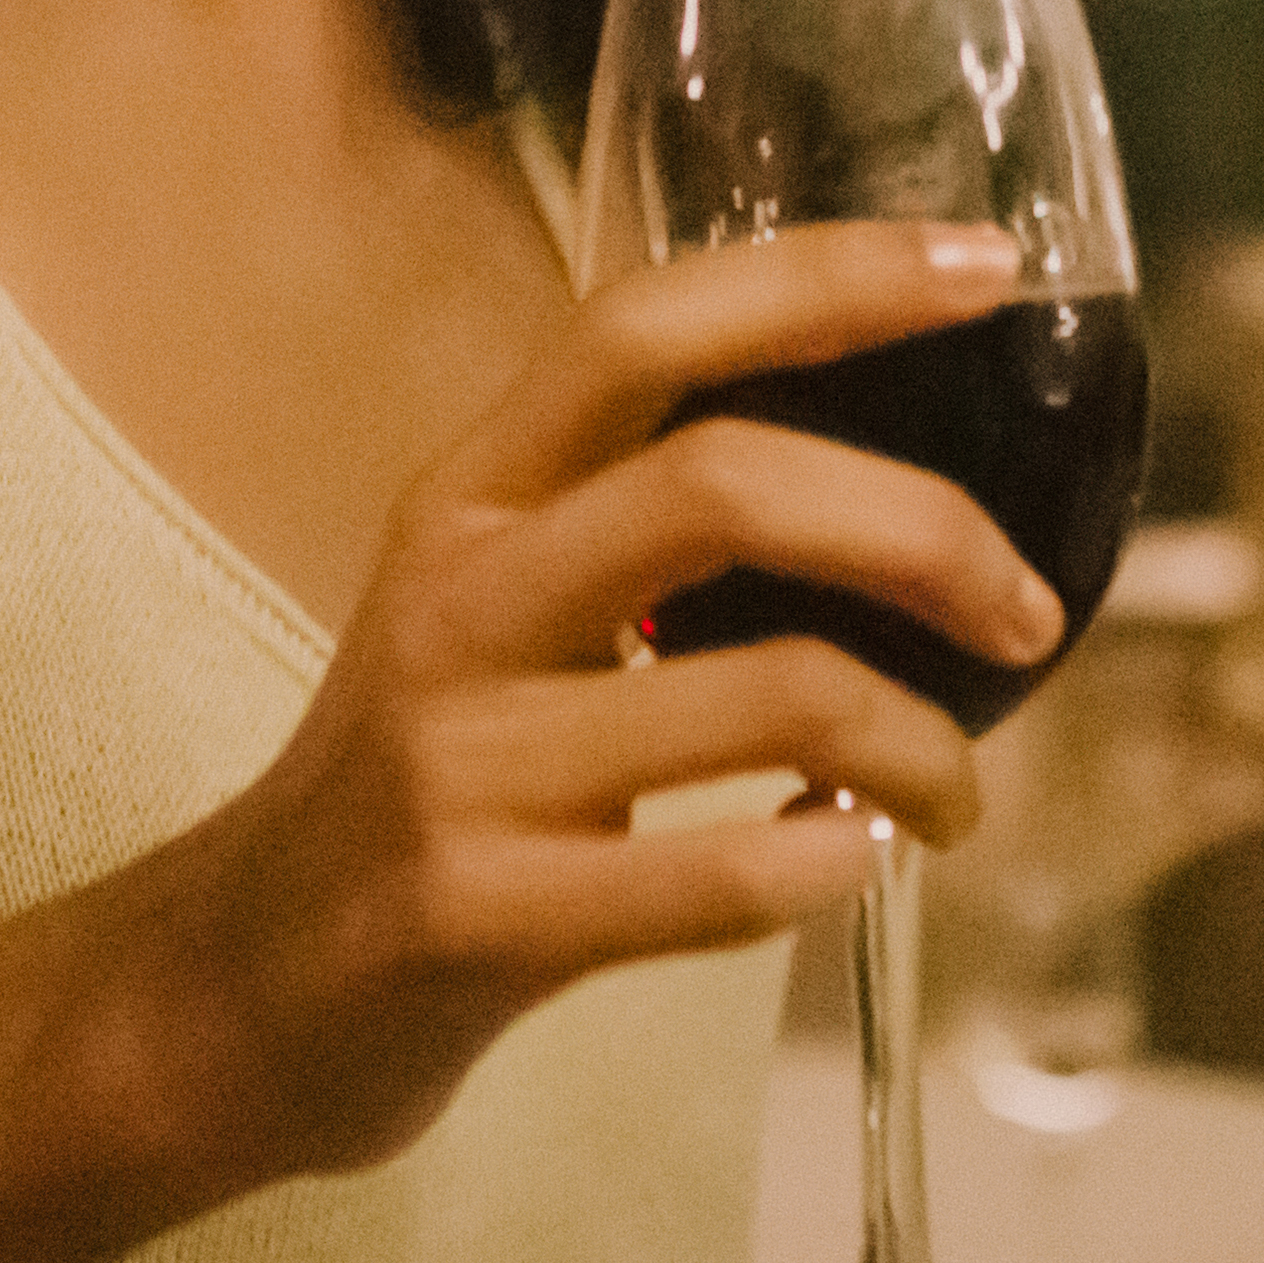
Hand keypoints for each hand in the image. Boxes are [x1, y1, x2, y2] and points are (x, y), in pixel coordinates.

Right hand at [69, 222, 1058, 1207]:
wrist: (236, 994)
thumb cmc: (418, 790)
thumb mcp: (493, 614)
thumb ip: (638, 534)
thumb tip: (897, 496)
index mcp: (473, 496)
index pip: (647, 326)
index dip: (828, 278)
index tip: (989, 268)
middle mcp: (460, 599)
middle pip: (727, 485)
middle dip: (926, 533)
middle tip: (1027, 615)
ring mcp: (462, 760)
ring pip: (773, 695)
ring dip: (922, 745)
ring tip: (953, 798)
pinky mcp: (481, 914)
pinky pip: (724, 877)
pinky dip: (834, 865)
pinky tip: (854, 862)